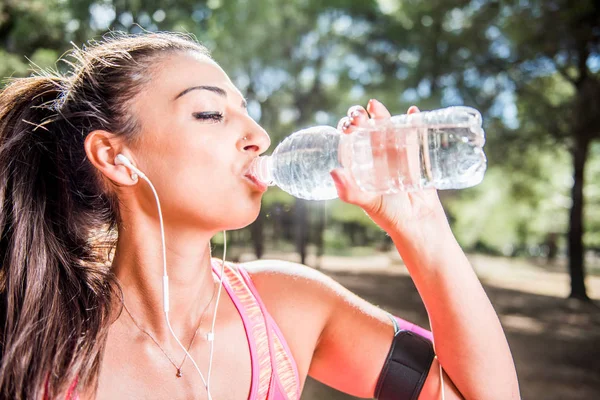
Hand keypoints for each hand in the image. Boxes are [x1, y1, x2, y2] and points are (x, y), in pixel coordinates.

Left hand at [330, 99, 449, 240]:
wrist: (418, 222)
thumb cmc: (388, 214)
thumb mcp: (367, 202)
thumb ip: (350, 191)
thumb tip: (333, 171)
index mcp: (362, 166)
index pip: (351, 142)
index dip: (347, 129)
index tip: (347, 124)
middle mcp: (377, 158)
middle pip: (368, 130)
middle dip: (362, 117)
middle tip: (359, 112)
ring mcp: (397, 155)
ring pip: (388, 128)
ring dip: (382, 115)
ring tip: (375, 105)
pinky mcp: (415, 156)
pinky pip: (413, 135)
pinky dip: (414, 121)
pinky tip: (413, 111)